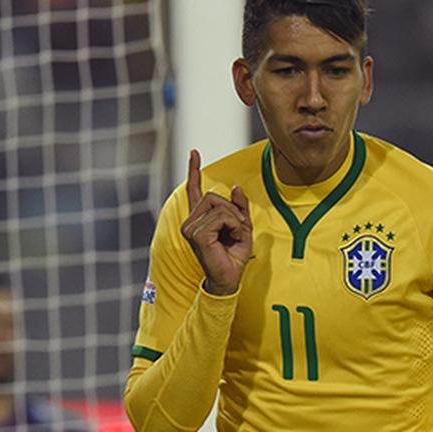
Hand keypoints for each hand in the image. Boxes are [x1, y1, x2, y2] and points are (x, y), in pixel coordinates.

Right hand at [180, 149, 252, 295]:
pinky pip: (222, 216)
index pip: (195, 190)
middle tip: (237, 230)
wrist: (229, 279)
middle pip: (214, 195)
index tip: (194, 152)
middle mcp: (190, 221)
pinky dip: (233, 225)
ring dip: (234, 220)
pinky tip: (230, 239)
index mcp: (199, 219)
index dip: (194, 170)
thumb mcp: (242, 227)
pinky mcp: (195, 233)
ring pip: (219, 206)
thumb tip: (235, 187)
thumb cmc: (233, 256)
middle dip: (232, 210)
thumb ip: (239, 208)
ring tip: (233, 237)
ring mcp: (190, 227)